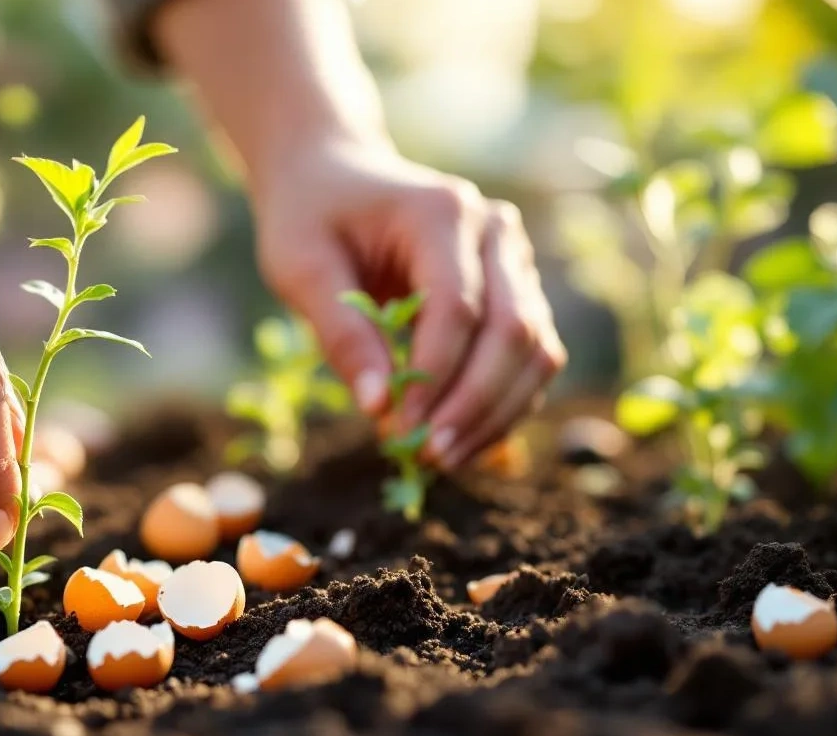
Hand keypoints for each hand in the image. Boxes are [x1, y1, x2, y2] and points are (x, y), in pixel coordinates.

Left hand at [253, 138, 565, 470]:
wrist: (332, 176)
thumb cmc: (309, 219)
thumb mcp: (301, 269)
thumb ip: (342, 335)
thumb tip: (380, 409)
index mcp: (442, 212)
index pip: (457, 308)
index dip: (434, 378)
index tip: (397, 430)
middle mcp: (494, 231)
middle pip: (513, 330)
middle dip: (473, 404)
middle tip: (427, 457)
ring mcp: (514, 259)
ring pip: (536, 349)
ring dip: (496, 413)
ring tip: (442, 459)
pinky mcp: (517, 290)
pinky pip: (529, 357)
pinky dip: (501, 404)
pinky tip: (460, 439)